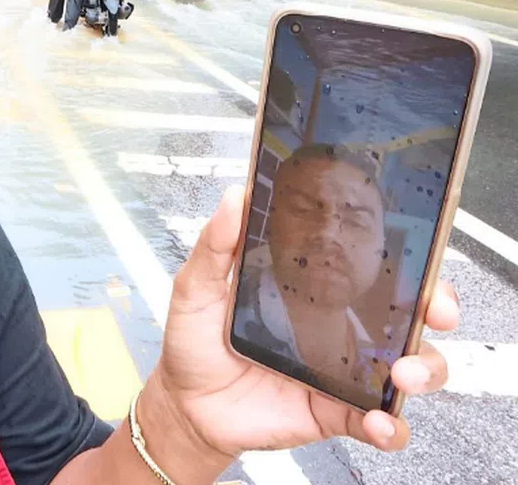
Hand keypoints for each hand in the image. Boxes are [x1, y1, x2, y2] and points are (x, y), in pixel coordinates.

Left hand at [149, 186, 458, 459]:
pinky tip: (377, 422)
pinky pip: (380, 424)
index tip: (422, 258)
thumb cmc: (195, 340)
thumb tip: (235, 195)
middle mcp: (341, 327)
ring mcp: (344, 372)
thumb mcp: (198, 286)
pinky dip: (390, 426)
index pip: (376, 267)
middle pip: (411, 314)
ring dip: (423, 368)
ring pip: (412, 368)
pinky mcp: (336, 412)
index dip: (410, 262)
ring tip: (401, 374)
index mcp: (317, 288)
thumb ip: (217, 244)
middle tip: (432, 313)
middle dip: (437, 310)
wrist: (184, 401)